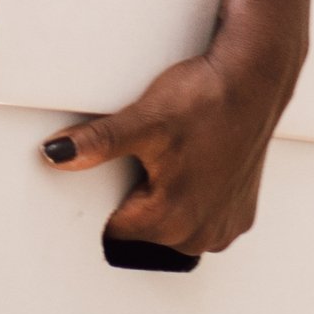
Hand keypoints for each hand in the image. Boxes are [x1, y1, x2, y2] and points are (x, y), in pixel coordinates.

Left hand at [38, 0, 313, 255]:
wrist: (256, 78)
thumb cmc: (207, 97)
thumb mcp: (143, 119)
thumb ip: (97, 144)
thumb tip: (57, 154)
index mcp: (171, 221)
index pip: (112, 229)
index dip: (105, 196)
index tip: (116, 167)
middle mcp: (200, 235)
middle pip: (144, 230)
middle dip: (137, 198)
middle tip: (147, 156)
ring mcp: (224, 226)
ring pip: (173, 225)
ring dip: (166, 201)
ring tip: (173, 158)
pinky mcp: (241, 213)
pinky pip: (203, 217)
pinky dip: (194, 197)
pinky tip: (194, 164)